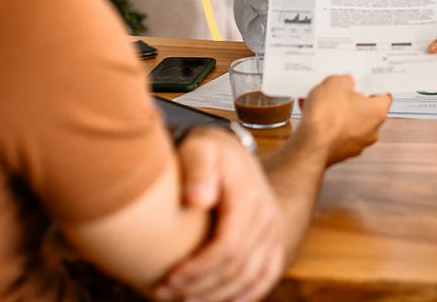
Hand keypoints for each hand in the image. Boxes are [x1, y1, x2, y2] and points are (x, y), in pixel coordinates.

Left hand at [154, 127, 285, 301]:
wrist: (236, 156)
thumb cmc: (209, 153)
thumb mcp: (200, 149)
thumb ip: (198, 168)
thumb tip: (197, 199)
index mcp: (248, 198)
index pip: (228, 247)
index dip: (198, 269)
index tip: (168, 278)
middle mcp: (267, 218)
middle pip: (237, 268)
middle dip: (199, 286)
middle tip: (163, 292)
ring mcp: (274, 232)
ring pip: (251, 278)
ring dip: (217, 296)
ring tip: (183, 301)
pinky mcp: (274, 243)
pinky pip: (266, 277)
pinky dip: (245, 296)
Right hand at [298, 75, 391, 165]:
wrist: (310, 146)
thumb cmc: (327, 118)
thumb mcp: (335, 83)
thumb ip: (344, 80)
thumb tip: (344, 83)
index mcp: (377, 112)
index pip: (383, 96)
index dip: (370, 87)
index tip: (360, 82)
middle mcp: (370, 132)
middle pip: (363, 110)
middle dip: (349, 100)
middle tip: (337, 91)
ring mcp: (355, 145)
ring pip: (347, 123)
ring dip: (334, 113)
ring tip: (318, 103)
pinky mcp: (338, 153)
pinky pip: (334, 134)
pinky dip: (325, 126)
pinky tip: (311, 116)